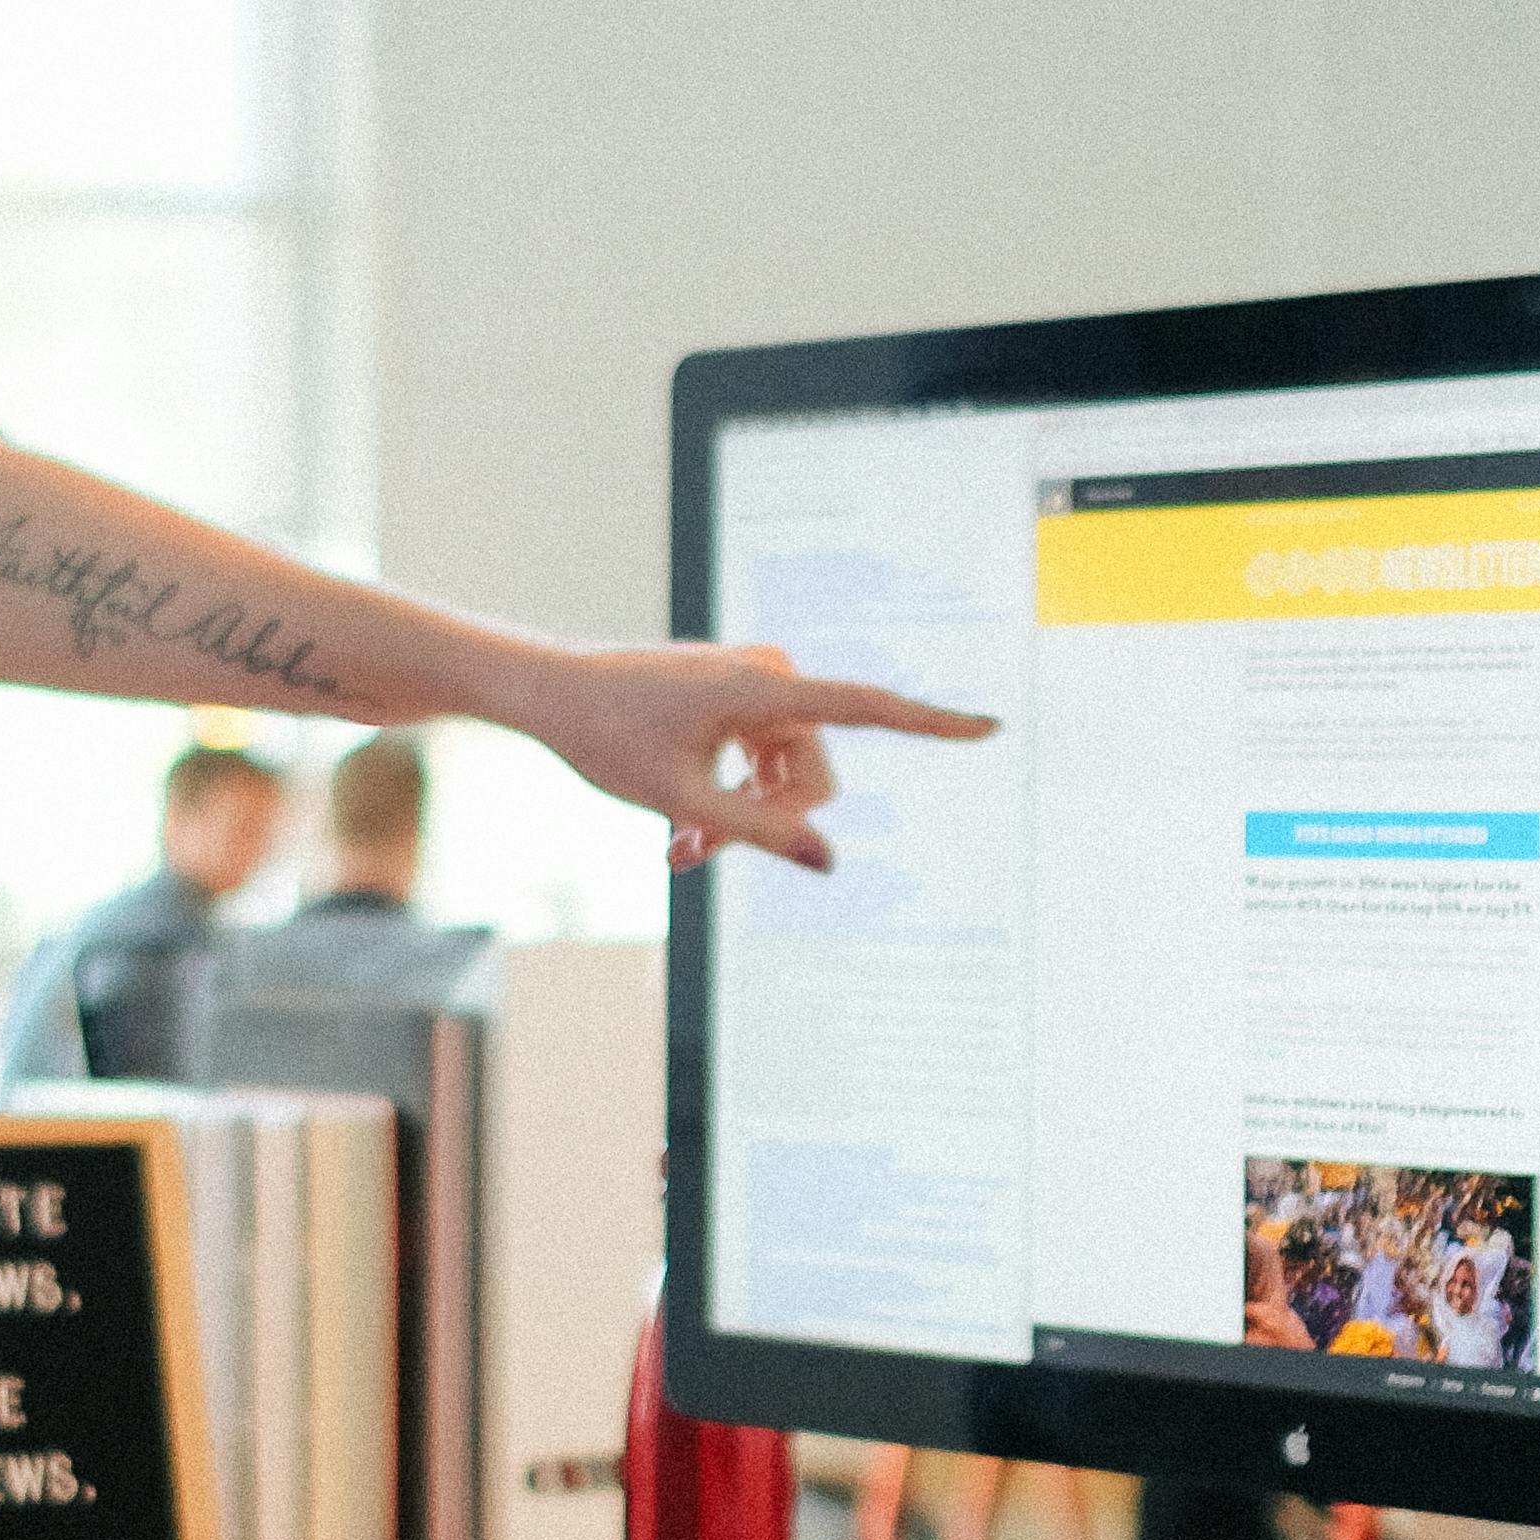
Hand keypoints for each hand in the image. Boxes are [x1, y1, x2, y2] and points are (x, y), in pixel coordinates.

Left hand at [503, 642, 995, 875]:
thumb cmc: (607, 738)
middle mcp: (771, 678)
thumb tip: (826, 861)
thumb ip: (757, 834)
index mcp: (763, 690)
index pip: (869, 709)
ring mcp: (755, 686)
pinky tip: (683, 834)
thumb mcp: (681, 800)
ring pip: (785, 775)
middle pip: (816, 773)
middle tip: (698, 855)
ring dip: (743, 818)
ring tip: (682, 851)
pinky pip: (761, 759)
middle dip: (770, 821)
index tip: (990, 727)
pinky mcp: (736, 697)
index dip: (932, 725)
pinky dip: (730, 797)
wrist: (549, 691)